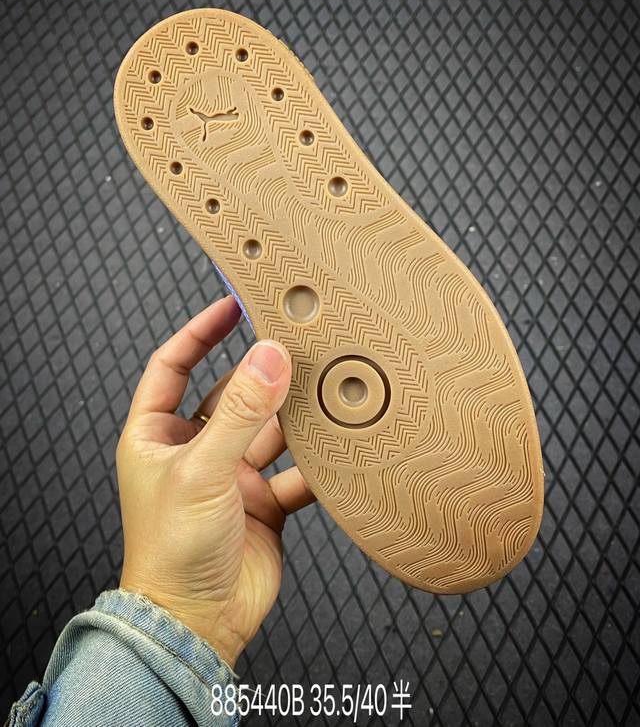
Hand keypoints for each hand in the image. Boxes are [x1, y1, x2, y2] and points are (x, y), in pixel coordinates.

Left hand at [117, 296, 314, 665]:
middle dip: (261, 372)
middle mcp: (194, 449)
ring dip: (294, 414)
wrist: (199, 623)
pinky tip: (337, 449)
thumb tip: (268, 356)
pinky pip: (295, 469)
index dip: (200, 332)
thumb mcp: (203, 469)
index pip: (174, 365)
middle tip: (295, 341)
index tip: (232, 304)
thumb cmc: (173, 551)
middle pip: (231, 394)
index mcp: (157, 434)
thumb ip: (241, 412)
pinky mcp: (263, 501)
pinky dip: (316, 461)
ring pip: (269, 429)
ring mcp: (230, 475)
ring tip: (325, 388)